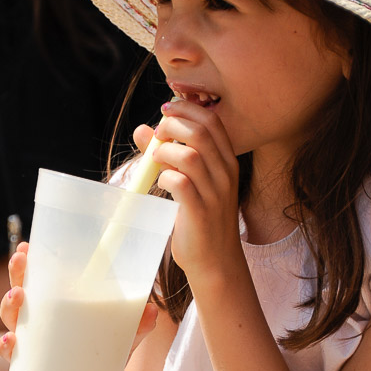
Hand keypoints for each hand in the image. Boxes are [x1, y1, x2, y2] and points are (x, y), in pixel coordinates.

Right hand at [0, 240, 158, 362]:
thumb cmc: (106, 357)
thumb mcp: (124, 337)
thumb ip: (138, 324)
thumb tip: (152, 310)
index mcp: (56, 308)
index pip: (37, 280)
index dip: (28, 263)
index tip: (27, 246)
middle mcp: (38, 324)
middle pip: (19, 294)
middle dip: (16, 276)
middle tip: (20, 262)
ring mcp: (32, 347)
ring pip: (12, 321)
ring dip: (9, 307)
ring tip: (17, 297)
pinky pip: (13, 358)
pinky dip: (7, 348)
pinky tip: (10, 340)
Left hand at [135, 98, 242, 283]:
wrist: (216, 261)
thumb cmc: (201, 219)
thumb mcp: (191, 182)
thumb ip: (169, 155)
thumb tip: (141, 130)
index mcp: (228, 162)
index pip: (212, 122)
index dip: (187, 109)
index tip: (166, 110)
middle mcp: (226, 175)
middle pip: (200, 133)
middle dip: (172, 126)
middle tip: (157, 137)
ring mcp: (215, 194)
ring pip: (189, 155)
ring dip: (165, 152)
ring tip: (156, 162)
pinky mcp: (200, 212)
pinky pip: (180, 182)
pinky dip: (165, 177)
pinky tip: (162, 183)